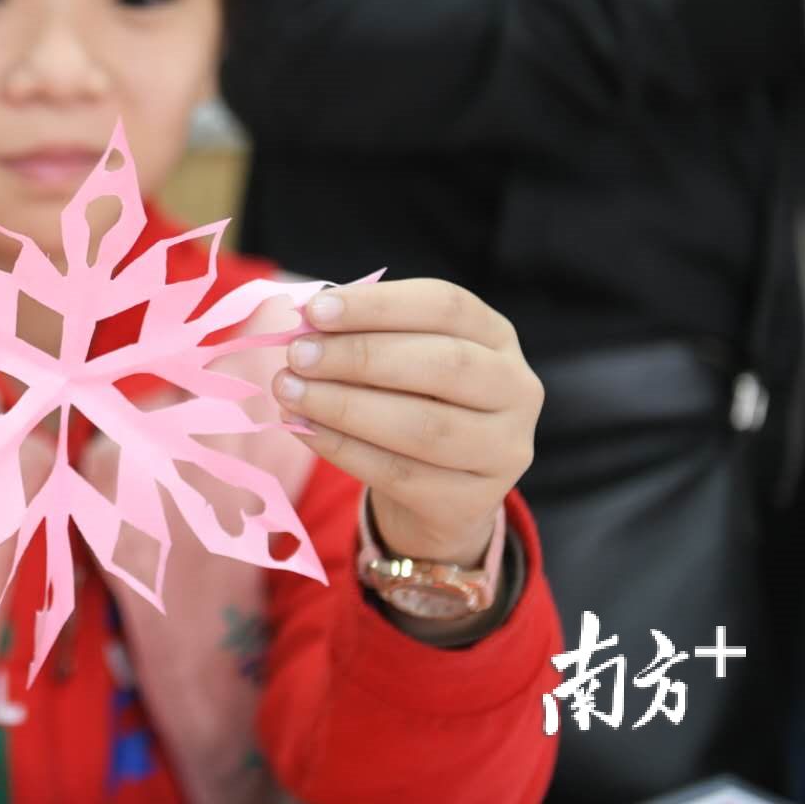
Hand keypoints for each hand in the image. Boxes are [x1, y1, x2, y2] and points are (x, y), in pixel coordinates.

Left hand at [271, 279, 542, 566]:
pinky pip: (399, 473)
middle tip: (297, 354)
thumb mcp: (397, 360)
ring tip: (288, 391)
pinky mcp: (473, 500)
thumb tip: (304, 319)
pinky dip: (343, 448)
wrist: (437, 492)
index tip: (315, 310)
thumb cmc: (409, 402)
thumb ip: (362, 335)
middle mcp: (516, 388)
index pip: (446, 305)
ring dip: (344, 405)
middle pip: (443, 364)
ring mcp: (503, 448)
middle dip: (360, 356)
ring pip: (423, 425)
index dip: (379, 306)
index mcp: (496, 336)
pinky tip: (303, 428)